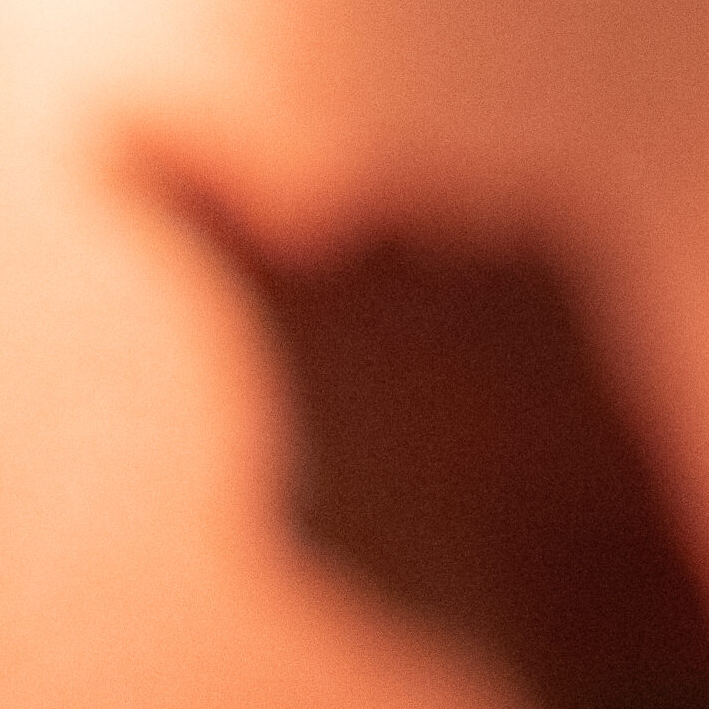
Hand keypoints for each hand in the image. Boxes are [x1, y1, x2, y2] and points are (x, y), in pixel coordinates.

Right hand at [128, 146, 707, 680]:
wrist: (584, 565)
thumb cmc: (434, 567)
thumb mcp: (312, 520)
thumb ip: (304, 422)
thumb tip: (349, 379)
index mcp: (291, 303)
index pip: (200, 209)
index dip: (160, 176)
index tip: (124, 140)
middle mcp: (376, 239)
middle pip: (355, 246)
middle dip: (376, 310)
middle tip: (425, 415)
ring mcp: (475, 222)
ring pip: (442, 246)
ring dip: (455, 312)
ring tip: (494, 416)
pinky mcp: (563, 228)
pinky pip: (518, 248)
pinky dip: (526, 307)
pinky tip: (545, 381)